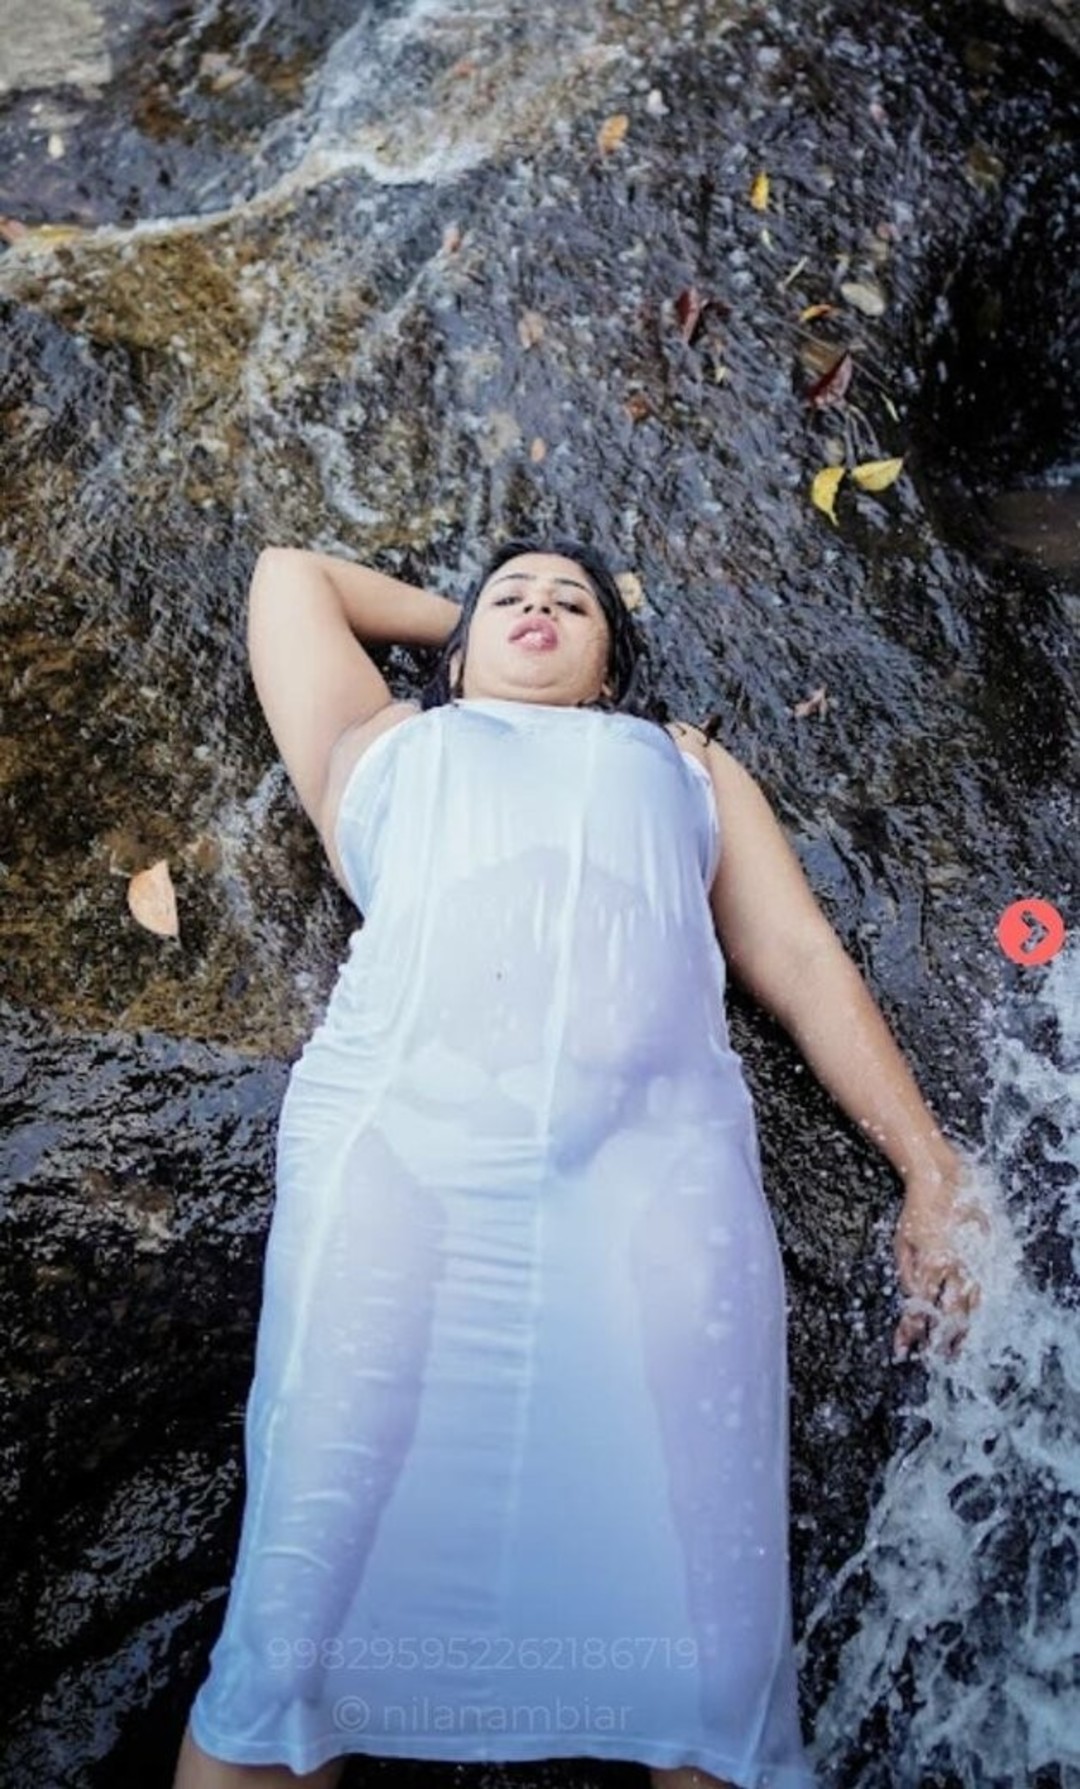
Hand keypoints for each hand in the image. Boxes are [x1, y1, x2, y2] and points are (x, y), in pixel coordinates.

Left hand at [892, 1152, 987, 1360]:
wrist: (946, 1184)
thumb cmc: (917, 1213)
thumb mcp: (902, 1243)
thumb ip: (906, 1274)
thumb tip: (911, 1301)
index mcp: (930, 1265)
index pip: (918, 1310)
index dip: (910, 1333)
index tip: (903, 1349)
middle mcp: (954, 1268)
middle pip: (949, 1316)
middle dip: (941, 1341)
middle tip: (935, 1358)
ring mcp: (972, 1263)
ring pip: (971, 1308)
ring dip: (962, 1331)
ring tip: (955, 1348)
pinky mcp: (984, 1258)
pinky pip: (982, 1290)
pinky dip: (975, 1309)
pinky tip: (970, 1321)